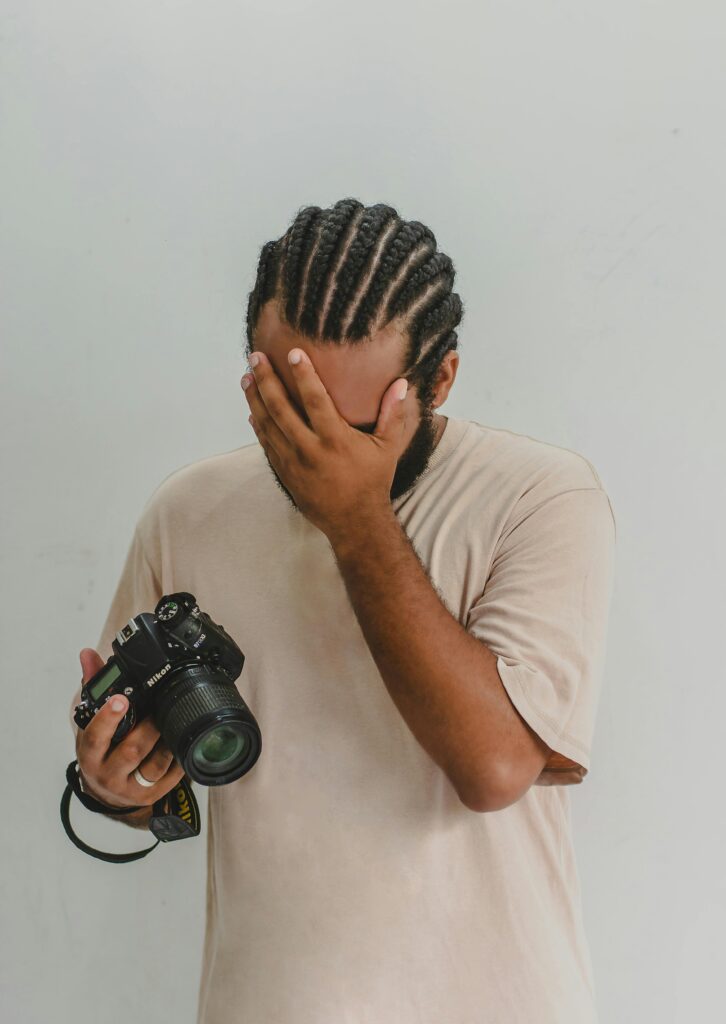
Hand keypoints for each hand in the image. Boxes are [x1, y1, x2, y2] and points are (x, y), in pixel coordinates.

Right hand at [75, 648, 185, 808]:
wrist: (104, 791)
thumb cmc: (99, 751)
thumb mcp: (90, 724)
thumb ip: (93, 687)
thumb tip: (89, 655)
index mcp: (90, 755)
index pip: (95, 737)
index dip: (108, 719)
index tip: (120, 699)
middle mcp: (107, 775)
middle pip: (131, 751)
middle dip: (149, 727)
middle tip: (159, 708)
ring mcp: (130, 789)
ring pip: (154, 764)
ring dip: (167, 740)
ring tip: (174, 721)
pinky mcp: (151, 796)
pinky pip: (172, 776)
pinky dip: (179, 757)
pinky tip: (181, 741)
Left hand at [241, 349, 408, 538]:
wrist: (354, 522)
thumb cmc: (373, 481)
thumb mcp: (388, 449)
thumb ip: (393, 415)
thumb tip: (402, 383)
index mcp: (335, 440)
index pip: (315, 400)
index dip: (303, 375)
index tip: (293, 353)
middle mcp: (310, 449)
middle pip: (281, 408)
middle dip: (266, 381)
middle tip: (255, 358)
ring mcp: (293, 462)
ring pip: (268, 425)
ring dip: (255, 400)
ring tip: (246, 377)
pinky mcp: (285, 473)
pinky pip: (267, 444)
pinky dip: (258, 426)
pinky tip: (252, 409)